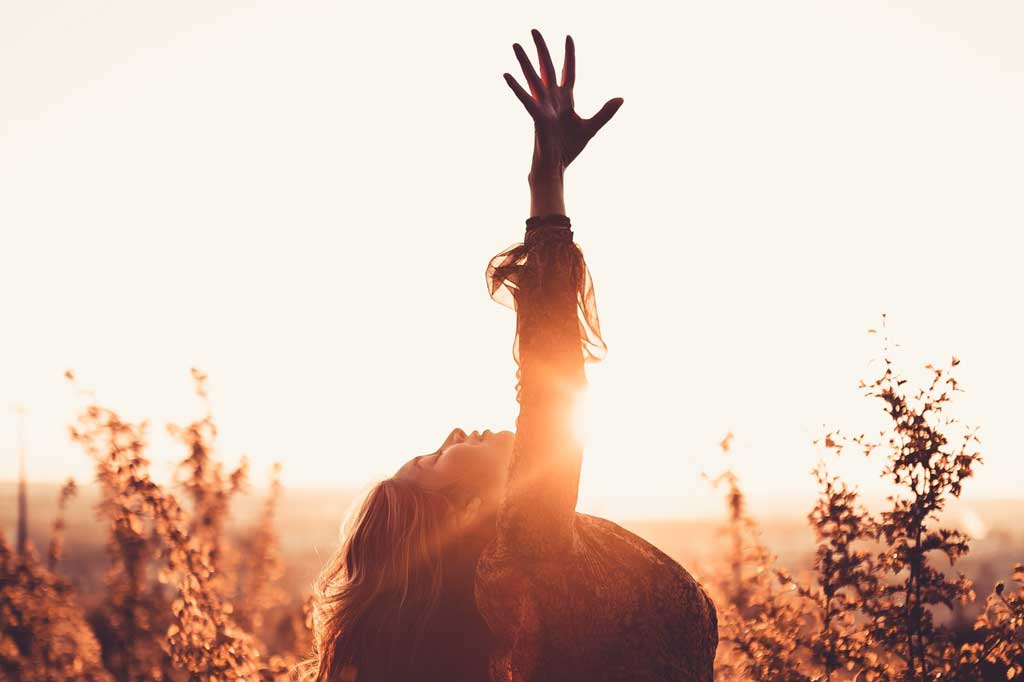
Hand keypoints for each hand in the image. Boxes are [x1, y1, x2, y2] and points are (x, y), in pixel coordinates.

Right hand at [503, 29, 623, 179]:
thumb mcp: (591, 127)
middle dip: (541, 48)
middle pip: (546, 67)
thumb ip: (605, 112)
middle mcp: (552, 99)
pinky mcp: (536, 116)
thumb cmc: (569, 148)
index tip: (568, 37)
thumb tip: (621, 98)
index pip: (568, 71)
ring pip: (533, 77)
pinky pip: (525, 98)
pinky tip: (506, 74)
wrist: (557, 166)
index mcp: (565, 100)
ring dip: (524, 60)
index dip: (569, 55)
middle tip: (534, 30)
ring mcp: (543, 106)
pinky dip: (516, 87)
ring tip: (515, 43)